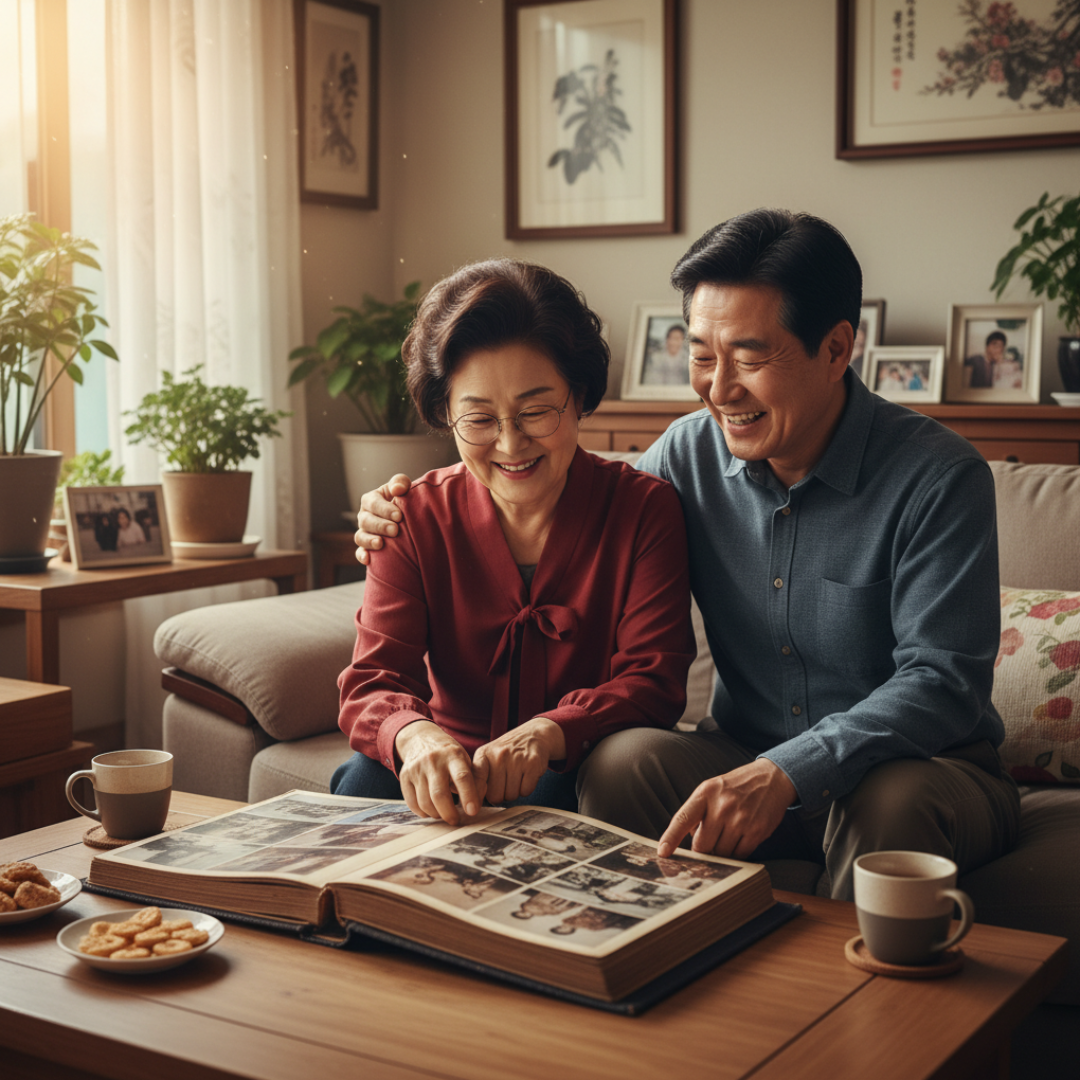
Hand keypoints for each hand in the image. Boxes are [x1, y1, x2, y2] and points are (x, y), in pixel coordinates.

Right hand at [354, 474, 412, 564]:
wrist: (405, 518)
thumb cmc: (403, 500)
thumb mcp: (402, 488)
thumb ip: (400, 483)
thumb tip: (398, 489)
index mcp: (371, 500)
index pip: (372, 502)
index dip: (384, 509)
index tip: (399, 516)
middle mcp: (364, 516)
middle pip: (365, 521)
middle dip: (380, 526)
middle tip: (395, 530)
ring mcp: (364, 532)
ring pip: (360, 537)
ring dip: (369, 541)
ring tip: (381, 544)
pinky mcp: (366, 547)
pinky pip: (359, 552)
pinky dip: (362, 556)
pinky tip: (368, 559)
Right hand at [395, 721, 480, 824]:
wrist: (421, 739)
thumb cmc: (449, 756)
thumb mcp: (465, 759)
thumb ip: (475, 779)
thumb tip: (476, 804)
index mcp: (453, 755)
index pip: (462, 777)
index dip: (469, 796)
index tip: (472, 812)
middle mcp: (433, 760)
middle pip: (439, 794)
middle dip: (449, 813)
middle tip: (456, 821)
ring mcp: (416, 768)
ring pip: (425, 802)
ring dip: (437, 814)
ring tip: (444, 813)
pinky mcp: (404, 777)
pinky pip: (412, 803)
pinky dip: (423, 813)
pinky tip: (431, 810)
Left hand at [472, 718, 566, 804]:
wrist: (534, 735)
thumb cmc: (507, 752)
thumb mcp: (488, 757)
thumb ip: (478, 777)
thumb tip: (472, 804)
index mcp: (484, 754)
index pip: (475, 779)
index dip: (473, 796)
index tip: (472, 810)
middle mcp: (499, 755)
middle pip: (495, 796)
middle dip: (500, 794)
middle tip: (505, 781)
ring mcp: (517, 758)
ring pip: (511, 795)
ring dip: (514, 791)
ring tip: (516, 776)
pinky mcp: (533, 763)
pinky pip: (526, 791)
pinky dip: (526, 788)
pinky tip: (526, 775)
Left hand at [657, 759, 796, 860]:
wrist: (772, 779)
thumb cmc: (736, 787)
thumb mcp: (711, 789)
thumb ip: (696, 812)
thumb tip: (687, 838)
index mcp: (705, 793)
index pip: (683, 819)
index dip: (671, 838)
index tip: (663, 853)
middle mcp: (722, 806)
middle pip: (702, 845)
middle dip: (702, 850)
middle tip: (708, 845)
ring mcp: (740, 819)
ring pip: (721, 854)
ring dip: (721, 854)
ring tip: (727, 838)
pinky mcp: (757, 831)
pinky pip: (739, 855)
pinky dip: (736, 854)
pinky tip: (739, 842)